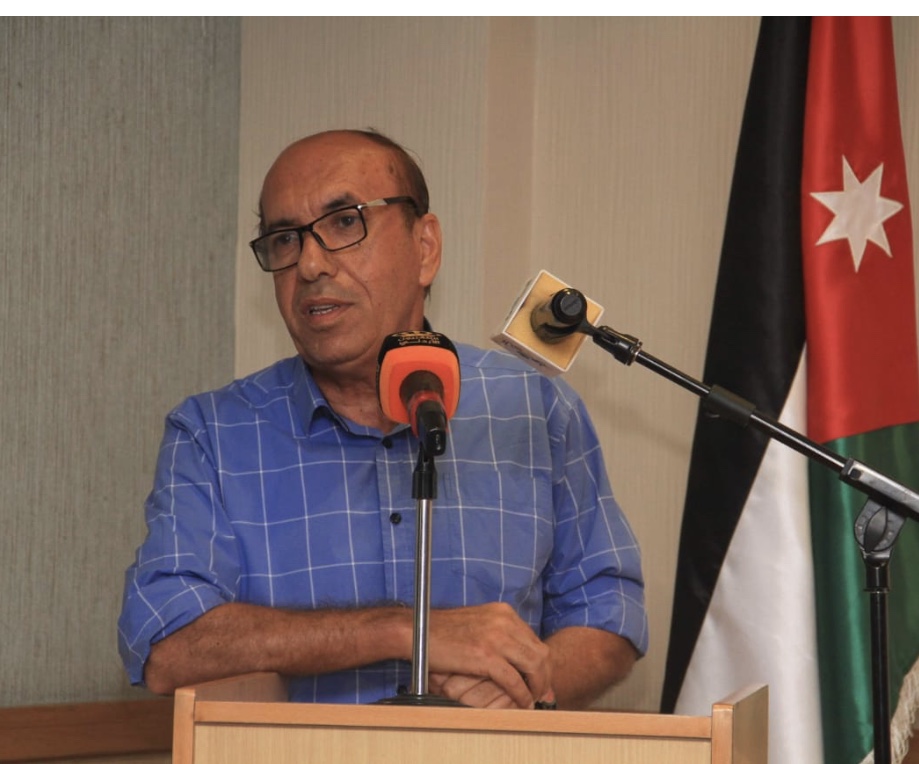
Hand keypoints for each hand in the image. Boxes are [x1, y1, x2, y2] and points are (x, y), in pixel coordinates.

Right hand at [426, 602, 551, 708]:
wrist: (416, 630)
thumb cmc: (443, 632)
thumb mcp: (478, 625)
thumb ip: (499, 636)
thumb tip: (517, 656)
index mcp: (503, 612)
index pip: (535, 640)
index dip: (542, 664)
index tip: (541, 681)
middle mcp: (504, 621)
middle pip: (541, 652)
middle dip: (544, 677)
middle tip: (541, 694)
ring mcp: (496, 637)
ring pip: (534, 666)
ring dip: (536, 687)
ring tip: (531, 700)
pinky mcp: (485, 655)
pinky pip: (514, 680)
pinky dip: (521, 694)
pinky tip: (520, 703)